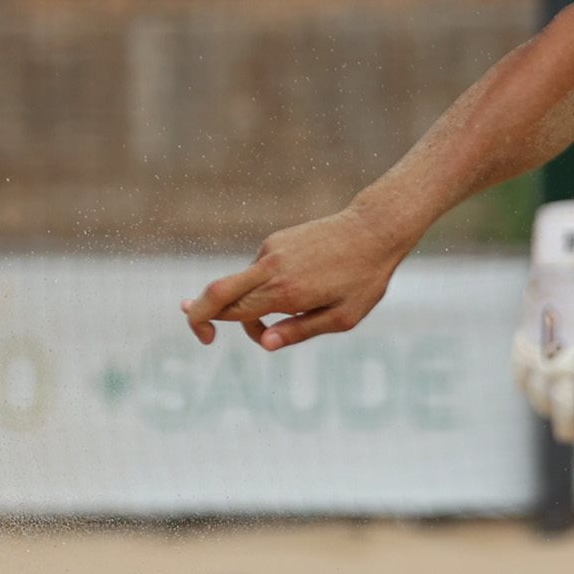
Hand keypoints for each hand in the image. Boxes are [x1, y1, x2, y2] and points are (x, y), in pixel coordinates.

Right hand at [183, 206, 411, 350]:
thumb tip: (265, 345)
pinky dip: (266, 288)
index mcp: (285, 292)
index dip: (206, 324)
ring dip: (251, 306)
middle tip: (206, 336)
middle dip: (200, 314)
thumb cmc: (364, 278)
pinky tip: (304, 287)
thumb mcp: (342, 317)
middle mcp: (271, 268)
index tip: (208, 340)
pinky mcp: (275, 240)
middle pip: (216, 291)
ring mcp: (270, 250)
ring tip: (302, 311)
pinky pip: (258, 272)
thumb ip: (300, 332)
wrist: (374, 229)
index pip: (229, 309)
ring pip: (241, 285)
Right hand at [508, 201, 573, 445]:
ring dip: (550, 412)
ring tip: (563, 418)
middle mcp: (560, 359)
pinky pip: (522, 382)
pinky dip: (533, 394)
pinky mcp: (521, 351)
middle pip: (562, 406)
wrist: (562, 284)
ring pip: (539, 397)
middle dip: (570, 427)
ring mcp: (537, 356)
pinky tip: (544, 398)